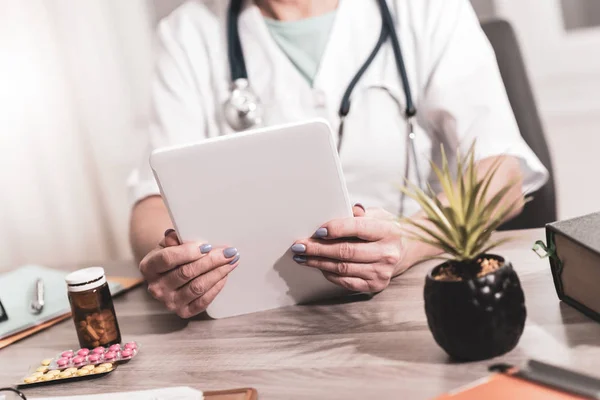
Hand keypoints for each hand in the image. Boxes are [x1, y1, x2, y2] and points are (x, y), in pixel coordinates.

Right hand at [138, 229, 239, 317]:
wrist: (169, 274)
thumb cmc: (171, 254)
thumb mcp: (167, 243)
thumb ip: (173, 239)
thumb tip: (177, 236)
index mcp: (148, 267)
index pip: (168, 259)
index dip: (188, 252)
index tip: (207, 246)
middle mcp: (156, 288)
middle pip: (186, 273)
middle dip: (211, 261)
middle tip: (229, 252)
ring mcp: (169, 303)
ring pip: (198, 287)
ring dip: (218, 273)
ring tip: (231, 261)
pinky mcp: (184, 312)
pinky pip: (203, 300)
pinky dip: (216, 286)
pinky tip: (224, 275)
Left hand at [290, 205, 406, 291]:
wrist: (402, 251)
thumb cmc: (383, 229)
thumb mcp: (377, 215)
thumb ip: (360, 213)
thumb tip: (345, 210)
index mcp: (388, 231)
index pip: (357, 228)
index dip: (335, 229)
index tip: (316, 231)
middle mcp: (387, 253)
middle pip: (346, 251)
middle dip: (318, 249)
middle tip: (299, 246)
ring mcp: (381, 272)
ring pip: (343, 268)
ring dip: (318, 262)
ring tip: (302, 257)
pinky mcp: (374, 286)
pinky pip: (346, 281)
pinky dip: (329, 273)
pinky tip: (318, 266)